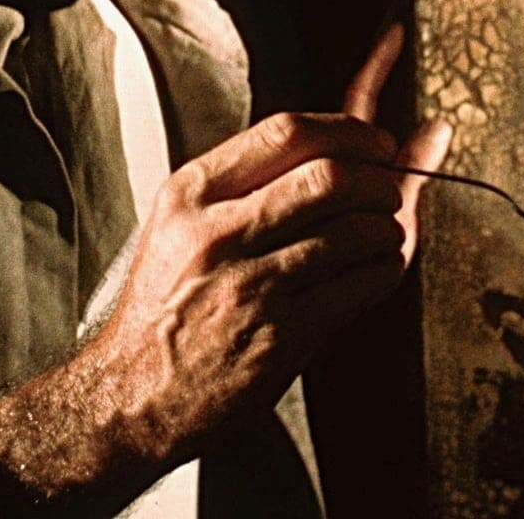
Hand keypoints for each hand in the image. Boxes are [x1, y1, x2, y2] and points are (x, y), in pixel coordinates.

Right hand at [0, 27, 450, 505]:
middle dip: (379, 176)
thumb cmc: (166, 307)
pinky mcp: (282, 336)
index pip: (287, 131)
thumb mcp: (184, 224)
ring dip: (387, 227)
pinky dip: (384, 269)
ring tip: (382, 231)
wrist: (133, 393)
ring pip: (355, 229)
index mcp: (191, 194)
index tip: (372, 140)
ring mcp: (252, 286)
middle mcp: (218, 233)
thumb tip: (337, 135)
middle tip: (390, 185)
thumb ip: (253, 180)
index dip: (349, 129)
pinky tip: (375, 268)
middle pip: (331, 175)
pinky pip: (361, 284)